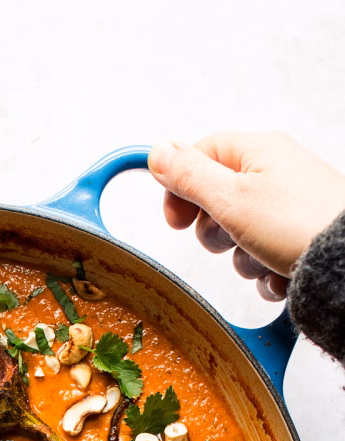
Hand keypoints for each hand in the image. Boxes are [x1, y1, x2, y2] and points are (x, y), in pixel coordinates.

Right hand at [148, 132, 344, 300]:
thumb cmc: (298, 223)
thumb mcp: (230, 197)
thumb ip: (189, 175)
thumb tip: (157, 151)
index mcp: (258, 151)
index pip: (201, 155)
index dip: (180, 186)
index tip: (174, 219)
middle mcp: (275, 175)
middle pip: (217, 201)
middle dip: (215, 231)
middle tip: (228, 236)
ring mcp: (288, 209)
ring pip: (239, 237)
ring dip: (242, 258)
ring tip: (263, 258)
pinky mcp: (298, 239)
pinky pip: (263, 258)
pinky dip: (264, 272)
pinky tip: (278, 272)